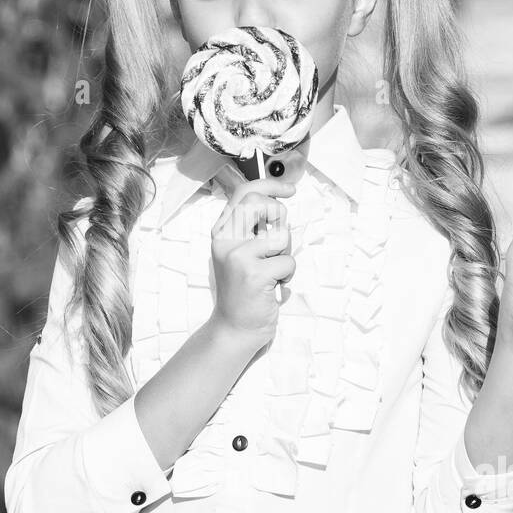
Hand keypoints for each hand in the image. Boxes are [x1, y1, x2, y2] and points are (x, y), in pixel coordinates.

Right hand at [209, 177, 296, 347]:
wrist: (234, 328)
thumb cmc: (244, 290)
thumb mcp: (240, 253)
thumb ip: (252, 229)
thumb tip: (277, 203)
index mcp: (222, 232)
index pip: (245, 192)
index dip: (270, 185)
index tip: (290, 189)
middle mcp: (225, 241)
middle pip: (260, 203)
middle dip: (279, 218)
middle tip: (277, 241)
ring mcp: (238, 257)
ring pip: (281, 235)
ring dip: (285, 254)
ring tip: (272, 270)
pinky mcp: (254, 275)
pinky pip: (288, 261)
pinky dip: (287, 274)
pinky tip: (273, 286)